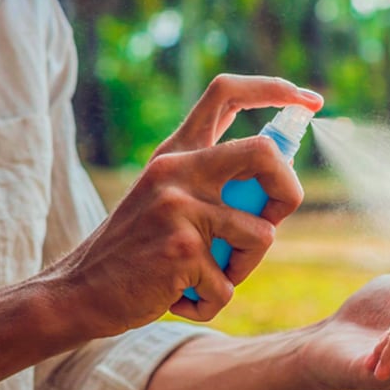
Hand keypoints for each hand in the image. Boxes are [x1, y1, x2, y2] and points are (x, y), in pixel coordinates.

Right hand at [53, 74, 323, 335]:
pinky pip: (231, 285)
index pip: (227, 93)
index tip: (310, 99)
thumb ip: (215, 182)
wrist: (78, 292)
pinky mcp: (182, 249)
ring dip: (244, 267)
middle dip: (288, 192)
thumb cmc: (139, 251)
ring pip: (262, 235)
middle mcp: (177, 169)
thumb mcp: (168, 199)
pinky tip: (180, 297)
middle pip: (266, 153)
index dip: (275, 89)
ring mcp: (179, 207)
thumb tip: (283, 173)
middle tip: (273, 220)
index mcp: (177, 153)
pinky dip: (213, 301)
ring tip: (206, 275)